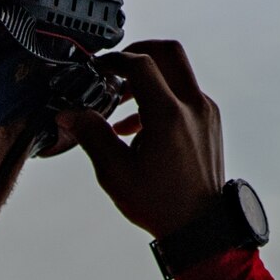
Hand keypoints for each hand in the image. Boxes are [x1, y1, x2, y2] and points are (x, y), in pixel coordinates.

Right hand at [59, 39, 223, 237]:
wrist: (202, 226)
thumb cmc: (162, 204)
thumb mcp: (116, 172)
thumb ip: (92, 135)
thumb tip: (70, 115)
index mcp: (168, 115)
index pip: (141, 64)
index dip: (115, 60)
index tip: (99, 68)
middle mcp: (192, 106)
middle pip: (169, 53)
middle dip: (139, 52)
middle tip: (116, 68)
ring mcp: (205, 112)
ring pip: (178, 73)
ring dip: (149, 78)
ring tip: (121, 104)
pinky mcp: (210, 122)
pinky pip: (185, 94)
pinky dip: (162, 96)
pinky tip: (138, 126)